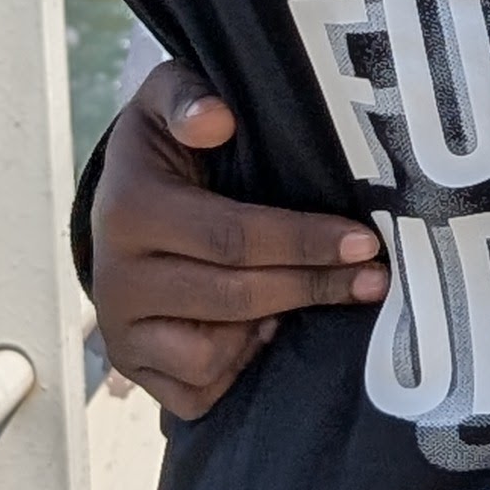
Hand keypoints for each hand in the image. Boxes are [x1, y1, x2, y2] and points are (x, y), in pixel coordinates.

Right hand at [91, 59, 386, 419]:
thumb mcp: (168, 100)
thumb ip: (189, 96)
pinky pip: (195, 393)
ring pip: (212, 357)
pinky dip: (233, 369)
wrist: (117, 205)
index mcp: (129, 209)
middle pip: (236, 297)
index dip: (304, 242)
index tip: (364, 241)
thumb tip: (216, 119)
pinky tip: (254, 331)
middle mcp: (115, 280)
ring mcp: (121, 332)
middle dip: (314, 288)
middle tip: (374, 278)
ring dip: (266, 331)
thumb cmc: (164, 148)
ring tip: (295, 297)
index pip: (232, 236)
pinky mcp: (132, 369)